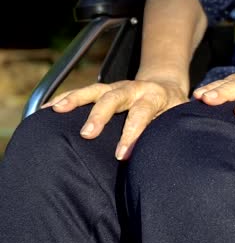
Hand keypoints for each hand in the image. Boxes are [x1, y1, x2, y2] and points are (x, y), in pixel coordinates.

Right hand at [42, 79, 188, 159]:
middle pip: (114, 97)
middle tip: (87, 134)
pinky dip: (65, 98)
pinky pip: (82, 92)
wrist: (165, 86)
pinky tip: (48, 109)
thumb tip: (162, 157)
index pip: (142, 113)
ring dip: (75, 100)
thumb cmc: (172, 109)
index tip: (121, 154)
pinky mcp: (104, 88)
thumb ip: (169, 131)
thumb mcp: (178, 117)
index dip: (132, 133)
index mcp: (154, 96)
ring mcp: (116, 86)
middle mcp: (134, 88)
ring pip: (94, 90)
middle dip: (99, 115)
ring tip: (57, 111)